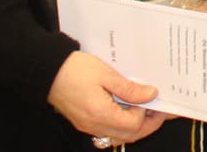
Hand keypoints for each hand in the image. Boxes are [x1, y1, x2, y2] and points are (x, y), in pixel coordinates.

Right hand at [46, 51, 166, 142]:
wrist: (48, 71)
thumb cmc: (75, 70)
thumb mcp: (107, 75)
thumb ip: (129, 88)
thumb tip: (150, 95)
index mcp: (101, 114)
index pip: (133, 124)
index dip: (148, 114)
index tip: (156, 100)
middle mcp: (94, 126)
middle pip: (128, 136)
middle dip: (147, 125)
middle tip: (159, 110)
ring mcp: (88, 126)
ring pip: (118, 136)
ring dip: (135, 127)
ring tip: (146, 109)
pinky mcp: (84, 122)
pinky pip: (107, 132)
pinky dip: (121, 125)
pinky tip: (127, 110)